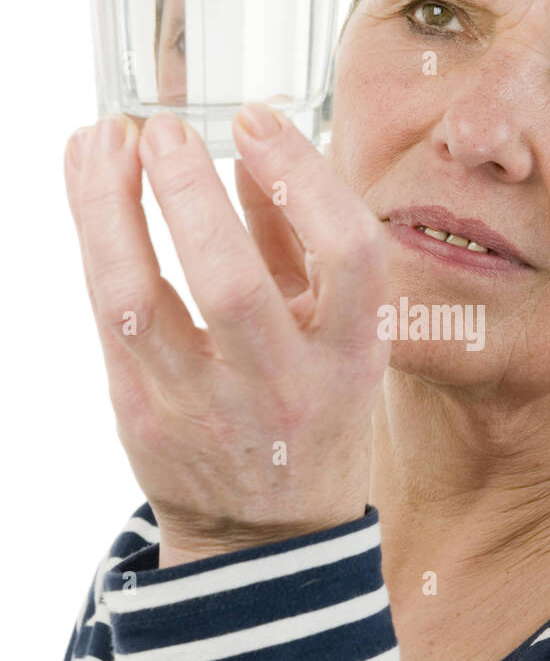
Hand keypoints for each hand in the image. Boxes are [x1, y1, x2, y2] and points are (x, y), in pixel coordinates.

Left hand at [64, 104, 390, 566]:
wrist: (263, 538)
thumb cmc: (310, 415)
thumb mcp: (338, 337)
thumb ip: (301, 244)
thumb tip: (254, 150)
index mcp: (351, 360)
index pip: (349, 257)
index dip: (303, 179)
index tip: (256, 122)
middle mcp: (282, 389)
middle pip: (232, 283)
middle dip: (188, 193)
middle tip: (163, 128)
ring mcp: (203, 408)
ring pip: (137, 299)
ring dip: (108, 207)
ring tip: (102, 138)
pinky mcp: (140, 415)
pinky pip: (104, 315)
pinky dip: (90, 236)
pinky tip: (86, 178)